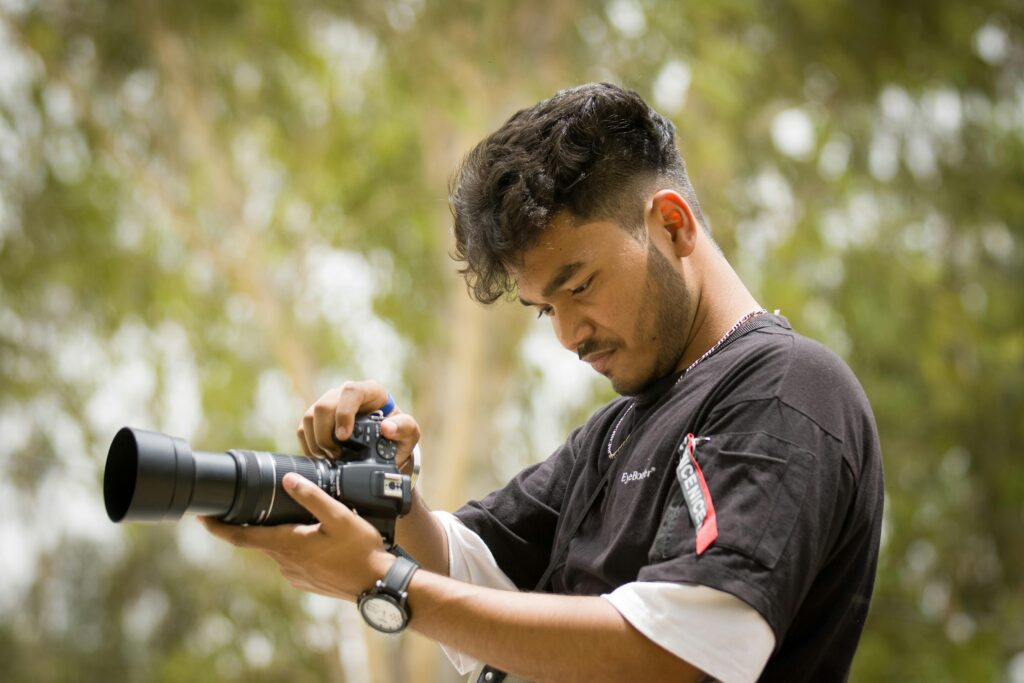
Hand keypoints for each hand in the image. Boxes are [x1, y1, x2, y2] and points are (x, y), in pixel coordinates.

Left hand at [200, 473, 393, 599]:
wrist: (378, 586)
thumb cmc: (361, 551)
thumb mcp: (339, 518)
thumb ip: (312, 497)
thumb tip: (288, 480)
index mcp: (288, 545)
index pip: (241, 537)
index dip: (218, 527)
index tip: (200, 517)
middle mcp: (285, 563)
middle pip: (259, 541)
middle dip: (252, 524)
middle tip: (253, 505)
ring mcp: (295, 575)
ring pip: (277, 550)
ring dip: (279, 535)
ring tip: (298, 520)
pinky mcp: (306, 582)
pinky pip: (292, 560)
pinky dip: (294, 547)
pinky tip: (314, 539)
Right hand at [297, 380, 420, 473]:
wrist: (387, 443)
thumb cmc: (398, 434)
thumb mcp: (409, 433)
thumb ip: (405, 428)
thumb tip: (387, 428)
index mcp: (370, 391)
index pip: (351, 392)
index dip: (343, 413)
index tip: (344, 437)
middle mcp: (346, 393)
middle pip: (324, 405)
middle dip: (326, 434)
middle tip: (337, 455)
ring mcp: (330, 404)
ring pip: (310, 416)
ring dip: (317, 441)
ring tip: (331, 457)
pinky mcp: (318, 419)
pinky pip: (303, 429)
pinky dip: (309, 446)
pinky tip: (322, 457)